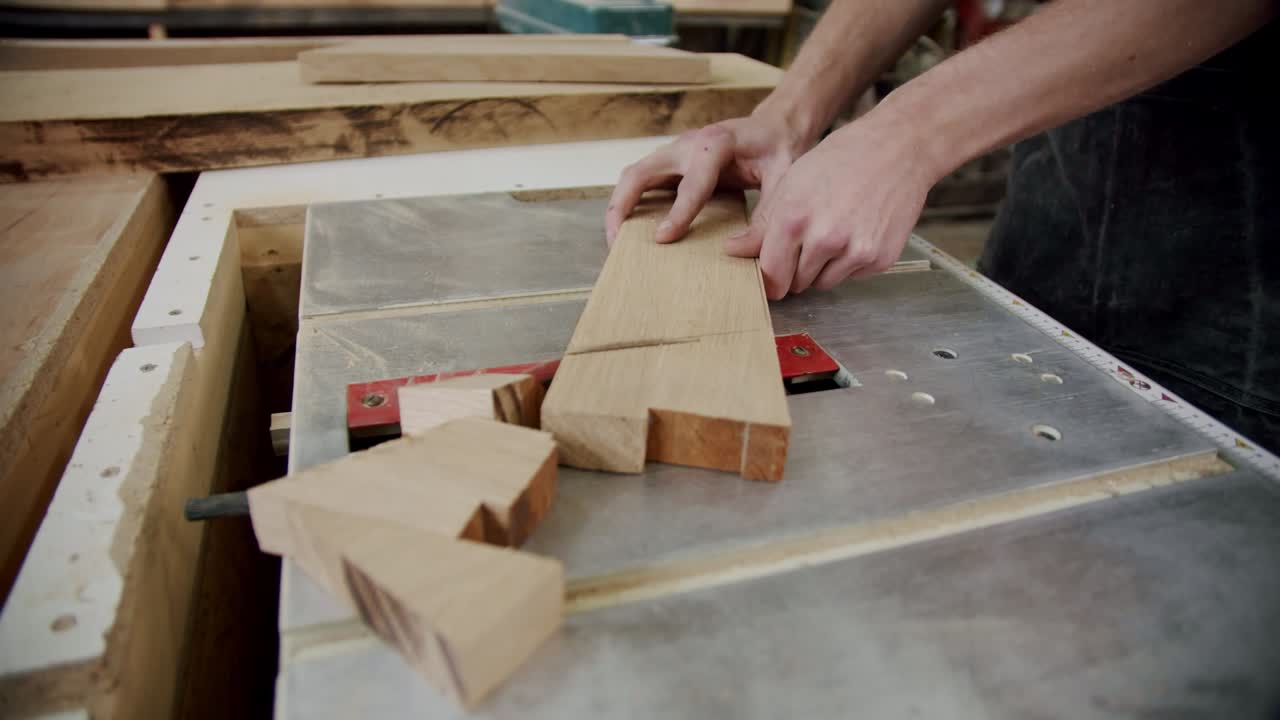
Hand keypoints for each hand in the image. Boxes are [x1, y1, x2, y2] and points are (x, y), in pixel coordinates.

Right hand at [605, 109, 809, 245]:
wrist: (774, 125)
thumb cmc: (779, 148)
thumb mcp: (784, 177)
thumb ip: (766, 213)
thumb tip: (736, 250)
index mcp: (717, 143)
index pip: (692, 182)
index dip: (677, 212)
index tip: (662, 238)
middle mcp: (688, 144)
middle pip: (640, 172)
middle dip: (623, 207)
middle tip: (617, 242)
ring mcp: (675, 153)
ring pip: (633, 177)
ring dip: (619, 208)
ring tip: (617, 242)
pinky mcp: (672, 165)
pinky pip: (643, 184)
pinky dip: (632, 206)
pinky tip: (632, 232)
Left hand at [724, 107, 939, 299]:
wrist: (898, 148)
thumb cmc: (841, 160)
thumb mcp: (792, 183)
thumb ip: (762, 224)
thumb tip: (733, 251)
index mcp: (794, 218)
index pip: (770, 273)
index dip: (767, 279)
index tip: (768, 278)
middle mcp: (825, 239)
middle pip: (796, 283)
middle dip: (794, 270)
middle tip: (806, 243)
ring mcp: (855, 251)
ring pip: (822, 283)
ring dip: (820, 268)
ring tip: (833, 232)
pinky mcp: (879, 259)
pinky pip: (850, 277)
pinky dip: (848, 263)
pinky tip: (855, 232)